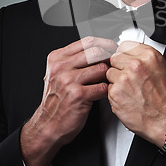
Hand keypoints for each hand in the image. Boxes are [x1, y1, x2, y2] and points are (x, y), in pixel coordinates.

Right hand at [21, 36, 116, 165]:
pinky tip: (102, 93)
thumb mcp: (58, 74)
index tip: (112, 47)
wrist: (49, 124)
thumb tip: (99, 49)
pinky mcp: (78, 96)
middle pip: (96, 52)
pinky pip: (102, 87)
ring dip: (108, 76)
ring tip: (107, 81)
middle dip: (110, 58)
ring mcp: (68, 81)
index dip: (104, 43)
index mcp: (57, 58)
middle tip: (116, 63)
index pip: (86, 42)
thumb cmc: (57, 100)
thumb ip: (74, 60)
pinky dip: (106, 90)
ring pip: (101, 69)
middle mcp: (61, 68)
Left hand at [106, 41, 165, 147]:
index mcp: (149, 56)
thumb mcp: (161, 70)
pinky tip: (128, 99)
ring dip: (116, 81)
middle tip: (130, 80)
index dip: (125, 56)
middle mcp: (136, 65)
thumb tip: (129, 54)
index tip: (127, 62)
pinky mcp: (115, 93)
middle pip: (114, 58)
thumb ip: (143, 59)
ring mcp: (124, 78)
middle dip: (119, 68)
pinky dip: (115, 95)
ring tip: (131, 91)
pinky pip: (108, 88)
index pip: (124, 46)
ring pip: (109, 73)